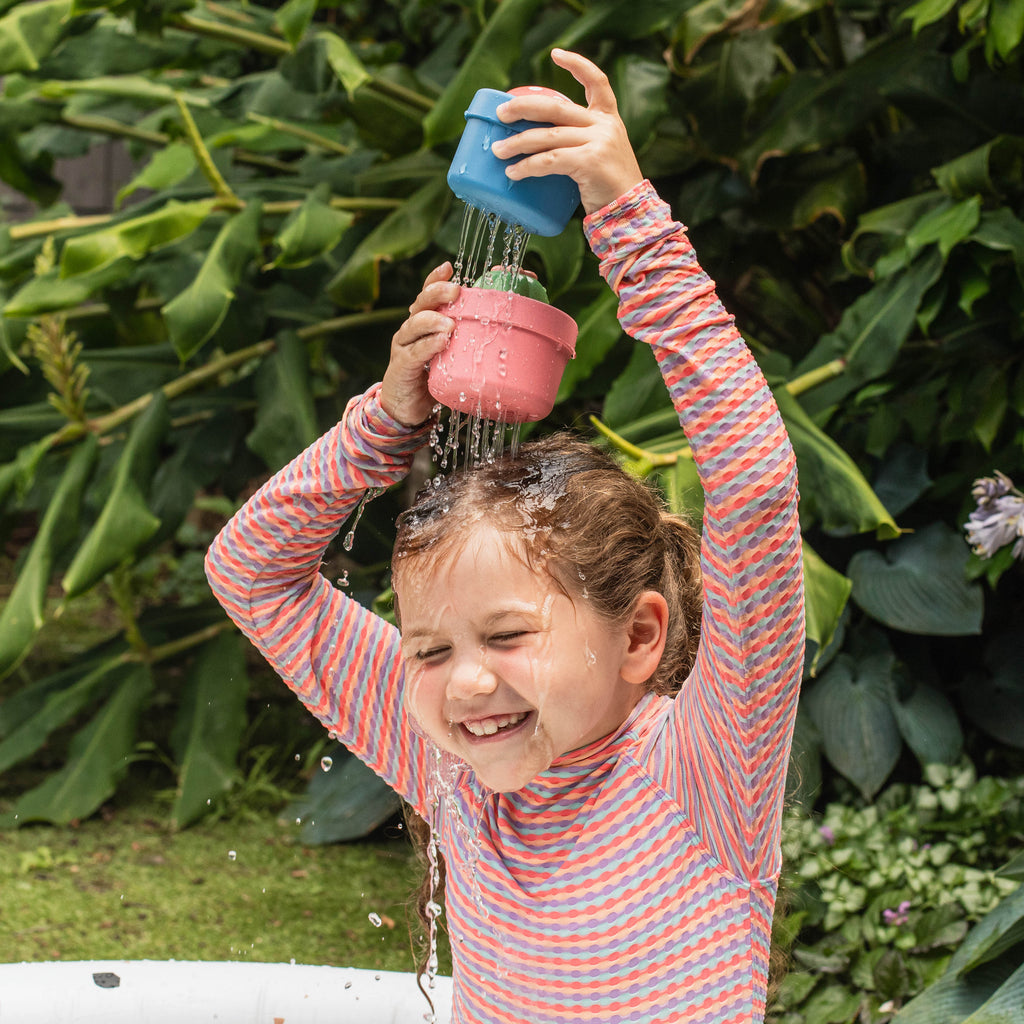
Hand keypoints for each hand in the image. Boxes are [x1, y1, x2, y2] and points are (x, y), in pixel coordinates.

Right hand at [380, 262, 458, 426]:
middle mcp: (411, 330)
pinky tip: (441, 342)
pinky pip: (414, 352)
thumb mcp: (451, 356)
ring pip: (414, 325)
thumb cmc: (433, 378)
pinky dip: (427, 346)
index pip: (427, 295)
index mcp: (423, 324)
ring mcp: (404, 347)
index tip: (449, 267)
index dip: (435, 279)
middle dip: (437, 293)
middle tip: (456, 291)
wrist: (405, 408)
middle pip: (420, 303)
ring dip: (433, 320)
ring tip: (450, 323)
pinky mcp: (401, 366)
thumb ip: (466, 341)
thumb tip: (503, 328)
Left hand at [490, 49, 642, 214]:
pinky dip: (528, 166)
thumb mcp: (601, 154)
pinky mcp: (590, 162)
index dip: (577, 65)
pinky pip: (550, 161)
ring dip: (518, 143)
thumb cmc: (608, 188)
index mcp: (608, 119)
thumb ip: (579, 141)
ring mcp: (598, 142)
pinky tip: (513, 173)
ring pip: (548, 136)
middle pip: (557, 108)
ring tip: (498, 150)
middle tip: (500, 113)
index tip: (555, 54)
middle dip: (524, 107)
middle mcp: (604, 125)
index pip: (597, 81)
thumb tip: (537, 142)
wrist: (631, 212)